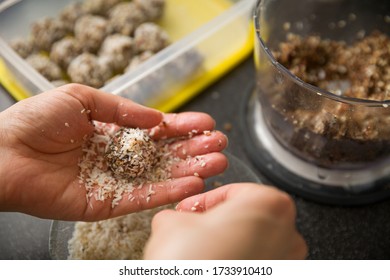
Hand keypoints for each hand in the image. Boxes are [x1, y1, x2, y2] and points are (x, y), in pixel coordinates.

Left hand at [0, 84, 227, 220]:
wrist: (3, 153)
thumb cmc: (36, 121)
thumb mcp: (81, 98)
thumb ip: (122, 109)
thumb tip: (157, 117)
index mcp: (113, 132)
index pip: (156, 131)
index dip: (181, 127)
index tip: (206, 124)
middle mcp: (118, 157)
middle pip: (164, 155)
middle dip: (193, 150)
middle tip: (220, 146)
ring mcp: (115, 181)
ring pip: (160, 177)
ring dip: (189, 171)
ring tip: (217, 165)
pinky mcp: (107, 203)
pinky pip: (142, 198)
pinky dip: (168, 193)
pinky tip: (192, 185)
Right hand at [144, 183, 306, 259]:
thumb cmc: (194, 265)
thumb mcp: (172, 224)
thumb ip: (178, 214)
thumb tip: (176, 220)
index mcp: (269, 204)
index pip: (234, 191)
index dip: (204, 200)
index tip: (189, 209)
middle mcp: (287, 233)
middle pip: (247, 216)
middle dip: (217, 222)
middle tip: (193, 228)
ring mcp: (287, 262)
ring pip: (252, 243)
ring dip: (226, 243)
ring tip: (200, 251)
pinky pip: (256, 265)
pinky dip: (237, 263)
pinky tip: (213, 266)